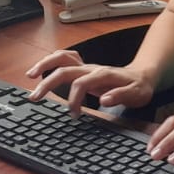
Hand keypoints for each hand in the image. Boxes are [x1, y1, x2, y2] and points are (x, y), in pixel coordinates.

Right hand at [24, 50, 154, 112]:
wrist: (143, 76)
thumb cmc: (138, 87)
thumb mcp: (136, 95)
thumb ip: (120, 96)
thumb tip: (104, 100)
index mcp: (103, 74)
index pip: (80, 83)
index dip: (73, 99)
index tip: (74, 115)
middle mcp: (92, 68)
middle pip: (65, 69)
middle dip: (47, 82)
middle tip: (34, 97)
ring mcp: (87, 66)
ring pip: (61, 58)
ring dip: (45, 65)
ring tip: (30, 76)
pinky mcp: (84, 69)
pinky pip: (64, 59)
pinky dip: (51, 63)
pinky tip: (42, 71)